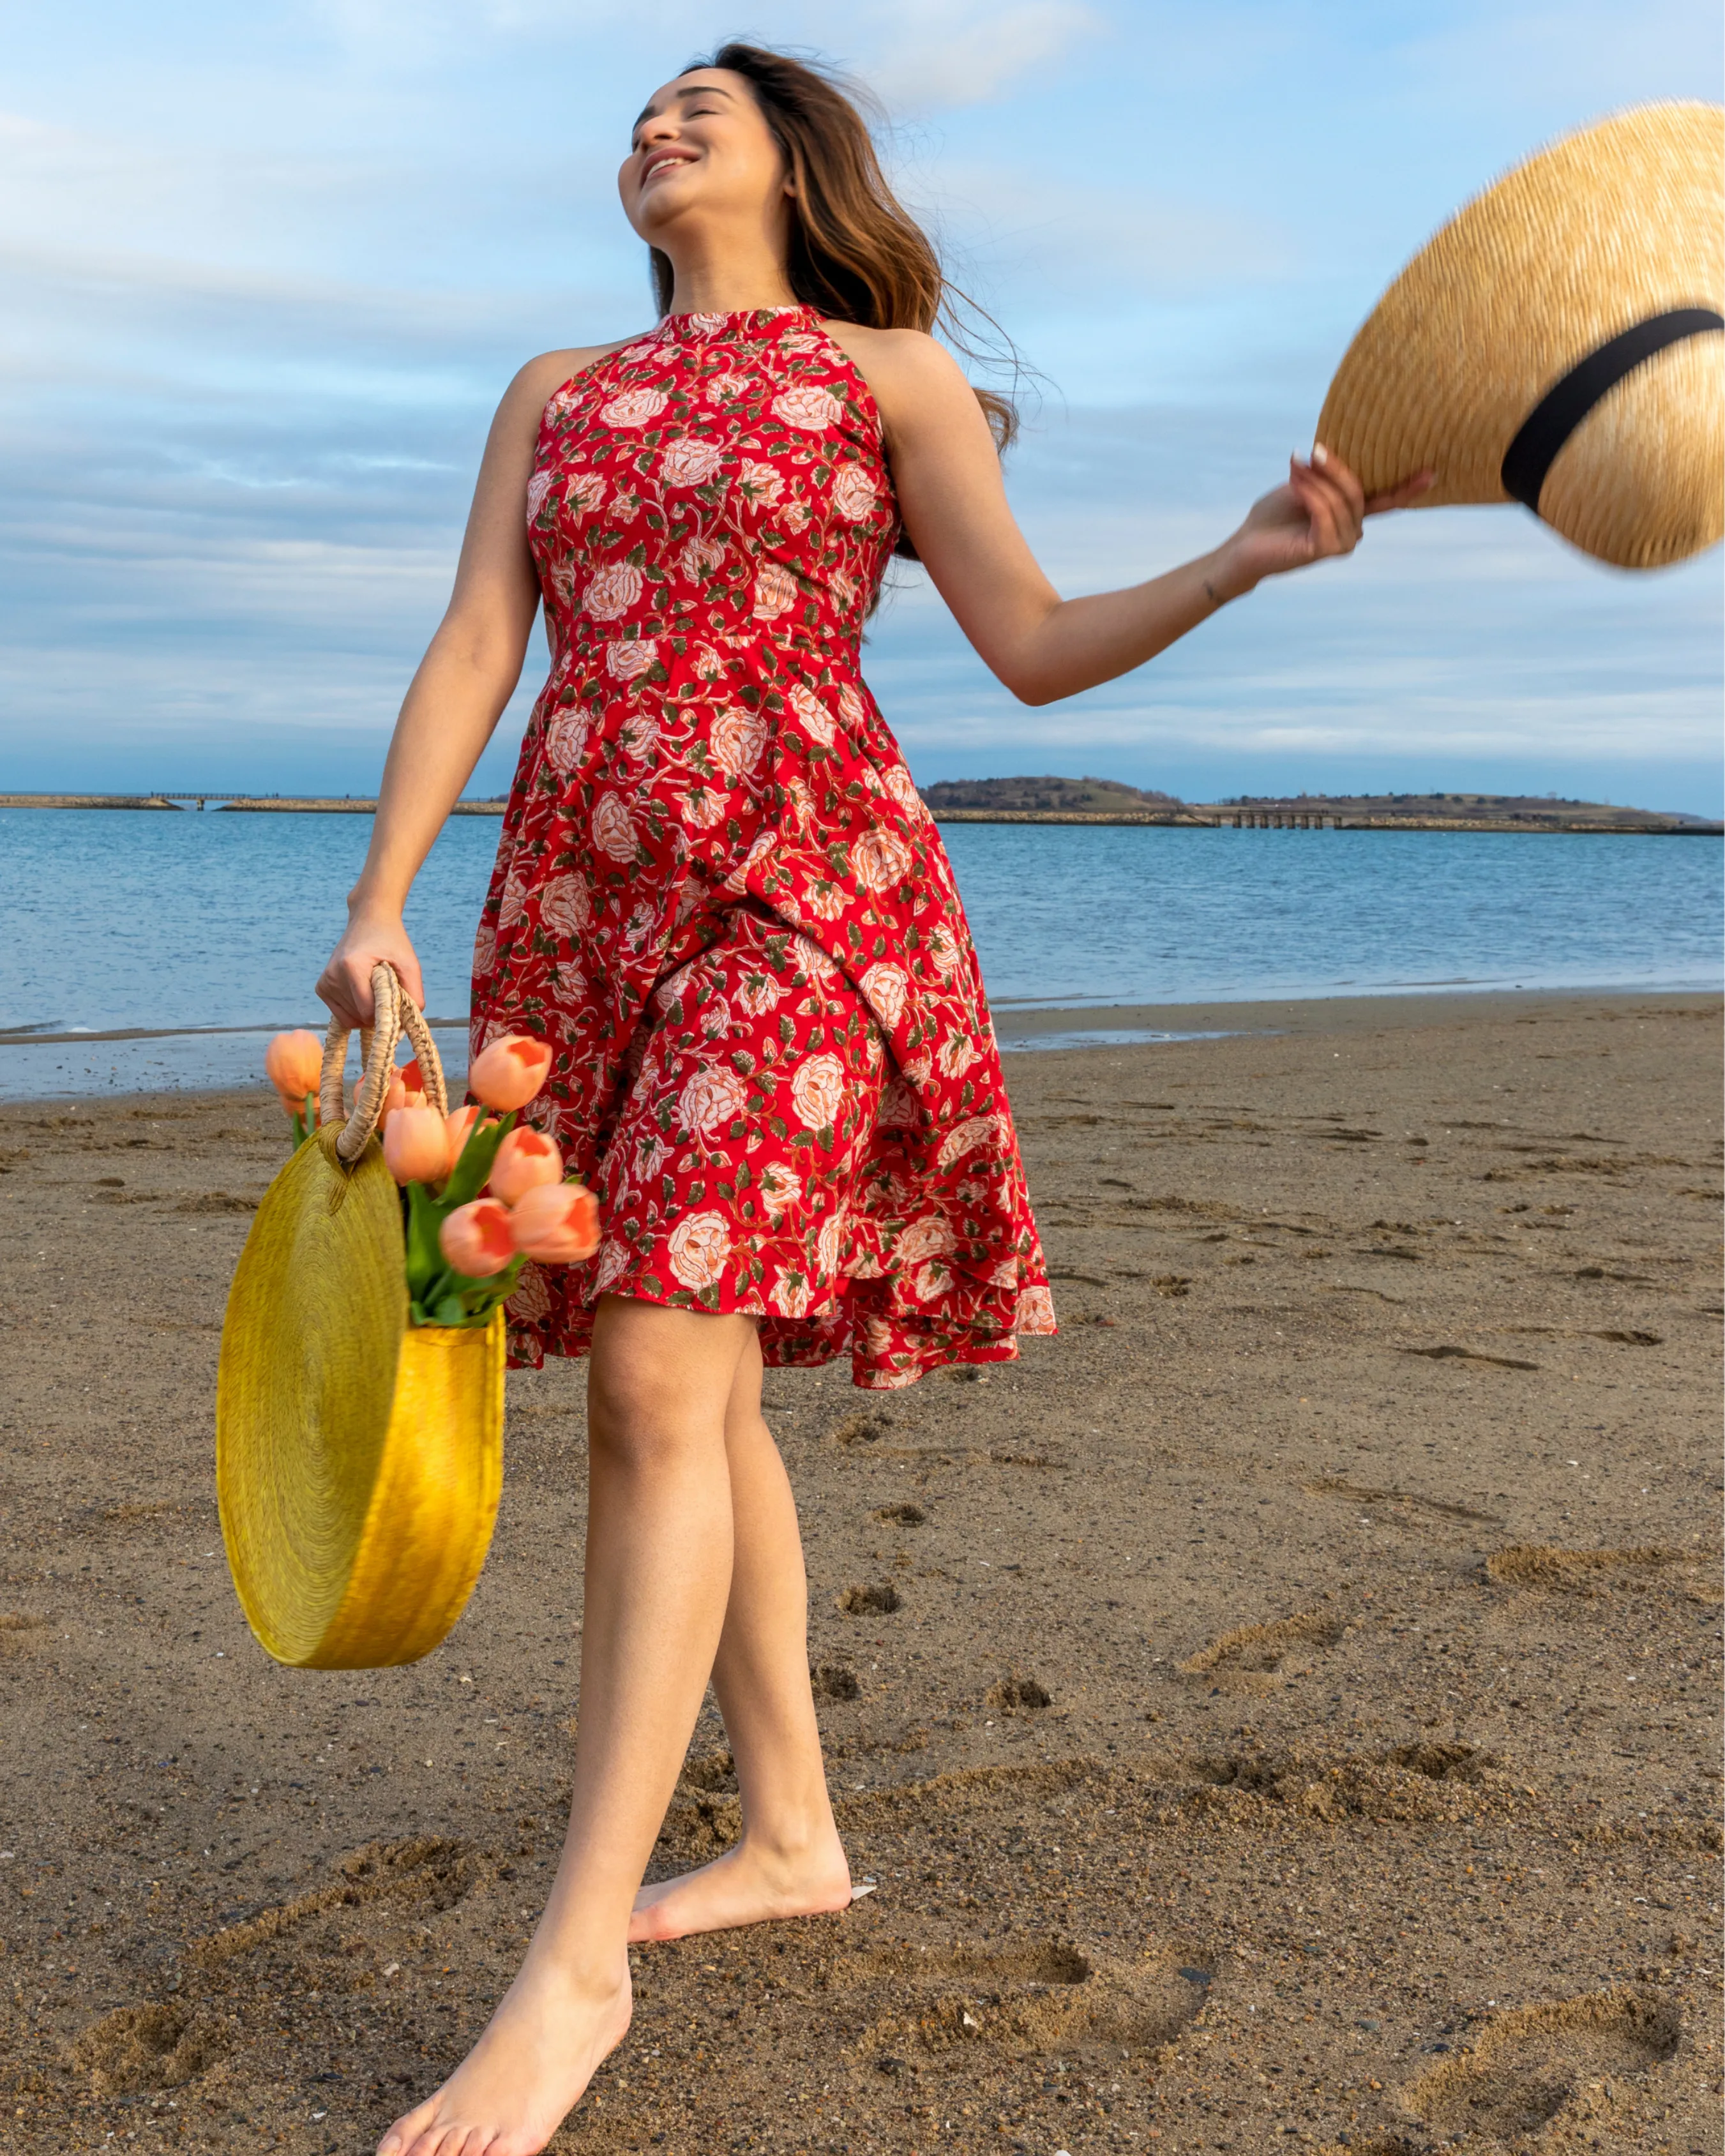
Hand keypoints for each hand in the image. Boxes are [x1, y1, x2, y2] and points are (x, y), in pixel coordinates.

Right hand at [315, 912, 425, 1031]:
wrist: (369, 920)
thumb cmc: (391, 941)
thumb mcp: (410, 963)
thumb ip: (414, 993)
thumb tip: (408, 1022)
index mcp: (352, 967)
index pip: (367, 1011)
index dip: (386, 1014)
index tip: (396, 1002)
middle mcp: (333, 975)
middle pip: (359, 1016)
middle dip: (377, 1011)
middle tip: (386, 989)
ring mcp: (325, 982)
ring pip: (350, 1018)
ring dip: (366, 1011)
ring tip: (373, 986)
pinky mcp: (321, 987)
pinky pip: (340, 1015)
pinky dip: (355, 1011)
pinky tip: (363, 992)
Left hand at [1213, 446, 1432, 597]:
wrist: (1247, 546)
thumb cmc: (1274, 515)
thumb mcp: (1304, 485)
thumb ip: (1326, 474)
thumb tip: (1329, 449)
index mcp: (1352, 514)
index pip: (1387, 499)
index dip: (1409, 487)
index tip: (1431, 471)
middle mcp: (1353, 531)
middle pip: (1358, 492)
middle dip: (1333, 468)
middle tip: (1311, 450)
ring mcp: (1342, 543)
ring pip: (1341, 501)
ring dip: (1315, 481)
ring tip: (1294, 466)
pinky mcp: (1325, 550)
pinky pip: (1325, 512)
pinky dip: (1309, 495)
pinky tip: (1294, 485)